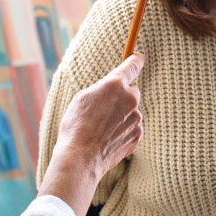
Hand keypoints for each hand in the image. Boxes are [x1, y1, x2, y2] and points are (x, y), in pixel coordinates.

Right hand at [57, 53, 144, 179]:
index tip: (138, 57)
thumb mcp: (83, 98)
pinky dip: (123, 130)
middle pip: (132, 90)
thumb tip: (113, 87)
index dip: (136, 60)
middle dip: (122, 96)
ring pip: (131, 111)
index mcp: (115, 84)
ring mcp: (136, 118)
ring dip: (121, 115)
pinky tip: (107, 138)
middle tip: (103, 109)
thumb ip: (102, 88)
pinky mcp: (137, 135)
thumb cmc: (76, 126)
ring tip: (101, 128)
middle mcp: (131, 99)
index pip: (132, 65)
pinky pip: (132, 127)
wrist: (81, 158)